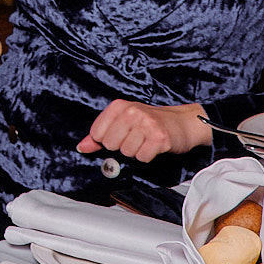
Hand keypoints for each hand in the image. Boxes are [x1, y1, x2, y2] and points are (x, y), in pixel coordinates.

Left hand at [77, 100, 211, 161]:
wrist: (183, 122)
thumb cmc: (149, 123)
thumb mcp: (122, 122)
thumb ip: (99, 135)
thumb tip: (81, 148)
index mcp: (119, 106)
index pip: (96, 134)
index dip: (106, 140)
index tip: (120, 134)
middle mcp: (132, 112)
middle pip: (110, 144)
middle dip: (121, 146)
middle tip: (135, 138)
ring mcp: (146, 124)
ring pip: (127, 152)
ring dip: (136, 151)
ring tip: (145, 141)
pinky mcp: (160, 138)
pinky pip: (142, 157)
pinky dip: (147, 156)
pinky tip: (154, 146)